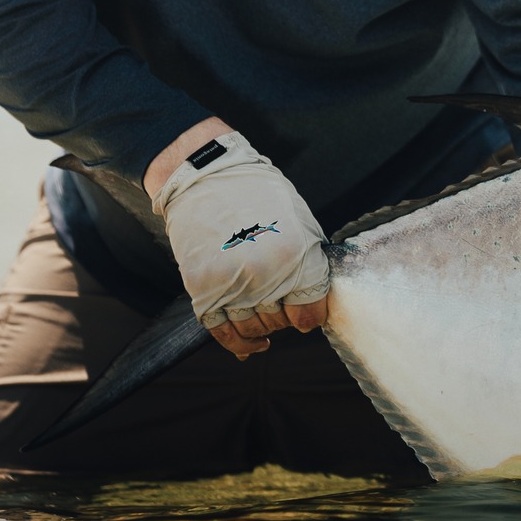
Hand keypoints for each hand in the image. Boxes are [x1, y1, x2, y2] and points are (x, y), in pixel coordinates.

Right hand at [148, 128, 330, 359]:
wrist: (206, 175)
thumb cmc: (257, 192)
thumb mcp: (299, 219)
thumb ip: (310, 260)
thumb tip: (316, 300)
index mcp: (296, 256)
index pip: (312, 311)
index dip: (312, 314)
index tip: (308, 310)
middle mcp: (266, 276)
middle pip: (283, 322)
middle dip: (286, 315)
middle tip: (281, 298)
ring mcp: (233, 286)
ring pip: (254, 329)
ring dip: (263, 327)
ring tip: (264, 311)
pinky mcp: (204, 290)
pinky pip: (223, 333)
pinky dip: (238, 345)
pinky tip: (252, 344)